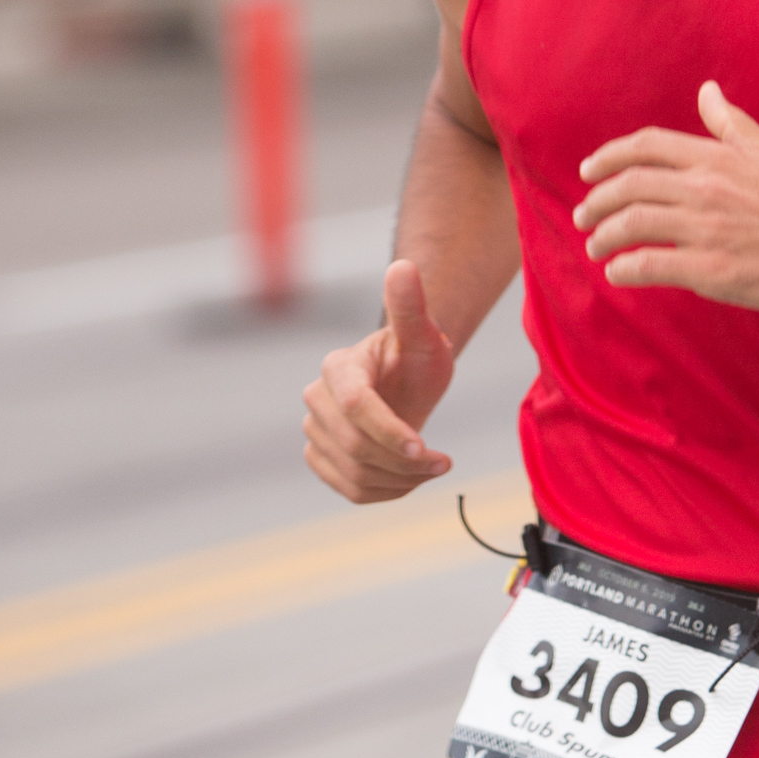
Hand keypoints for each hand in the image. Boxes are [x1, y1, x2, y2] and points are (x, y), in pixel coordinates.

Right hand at [303, 257, 456, 501]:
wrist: (405, 383)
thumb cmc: (415, 357)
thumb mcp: (423, 334)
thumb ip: (411, 305)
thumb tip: (404, 265)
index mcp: (339, 367)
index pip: (356, 406)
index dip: (390, 431)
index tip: (427, 450)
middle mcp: (318, 398)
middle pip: (354, 446)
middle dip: (404, 462)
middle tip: (443, 463)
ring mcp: (315, 430)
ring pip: (353, 473)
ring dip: (400, 480)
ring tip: (433, 468)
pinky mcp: (320, 457)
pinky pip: (350, 489)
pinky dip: (386, 492)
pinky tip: (410, 479)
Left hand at [575, 79, 758, 315]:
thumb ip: (731, 123)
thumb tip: (707, 91)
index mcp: (718, 158)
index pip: (646, 146)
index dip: (608, 157)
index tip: (588, 172)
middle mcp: (706, 188)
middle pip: (628, 186)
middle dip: (595, 201)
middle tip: (584, 217)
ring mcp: (706, 229)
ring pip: (631, 225)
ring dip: (603, 236)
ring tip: (596, 247)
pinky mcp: (710, 270)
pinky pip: (649, 266)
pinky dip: (624, 270)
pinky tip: (618, 274)